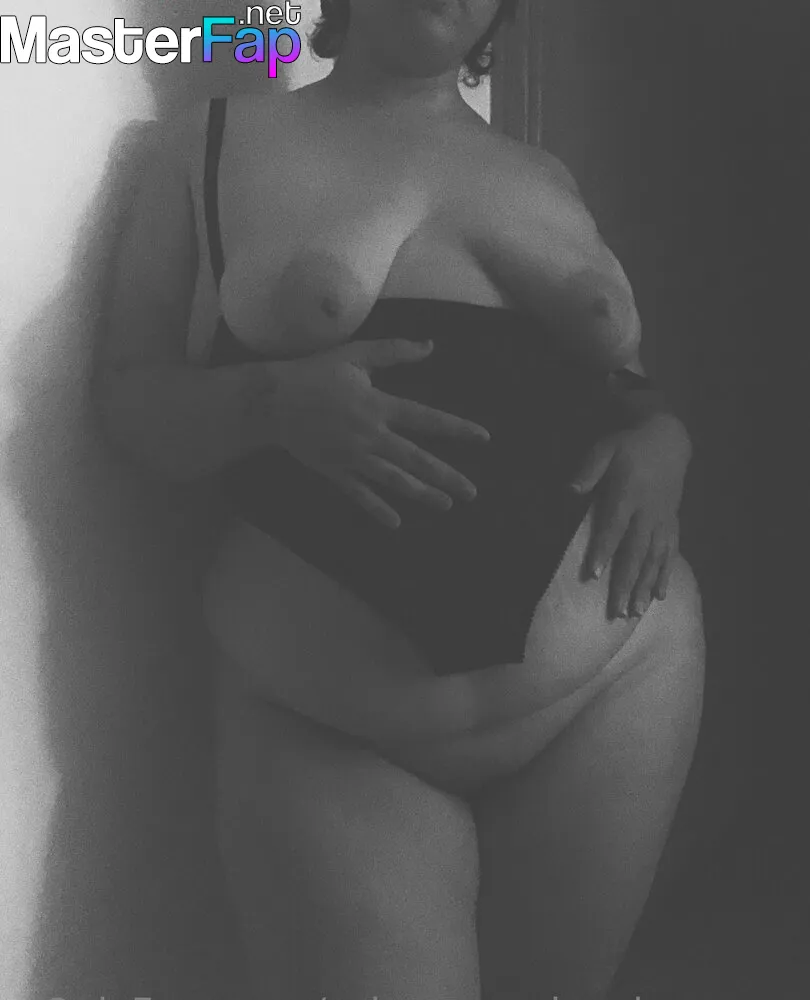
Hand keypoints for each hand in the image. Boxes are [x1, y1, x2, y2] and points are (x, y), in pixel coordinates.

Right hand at [270, 338, 489, 527]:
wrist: (273, 401)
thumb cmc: (316, 374)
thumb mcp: (355, 355)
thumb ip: (394, 352)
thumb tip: (430, 346)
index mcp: (379, 406)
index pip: (427, 419)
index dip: (457, 429)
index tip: (483, 438)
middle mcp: (371, 435)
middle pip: (417, 460)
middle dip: (447, 476)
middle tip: (472, 492)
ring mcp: (353, 457)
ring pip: (394, 481)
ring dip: (421, 494)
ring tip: (446, 505)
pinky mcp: (335, 471)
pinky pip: (360, 494)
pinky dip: (378, 509)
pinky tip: (396, 522)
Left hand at [570, 413, 691, 618]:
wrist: (669, 441)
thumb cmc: (630, 447)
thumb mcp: (606, 448)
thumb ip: (589, 468)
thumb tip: (571, 489)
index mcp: (629, 494)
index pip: (614, 527)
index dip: (603, 550)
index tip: (593, 574)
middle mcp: (648, 513)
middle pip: (635, 552)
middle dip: (626, 582)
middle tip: (617, 610)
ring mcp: (663, 521)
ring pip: (654, 559)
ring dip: (645, 587)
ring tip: (636, 612)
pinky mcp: (673, 525)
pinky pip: (671, 553)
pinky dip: (665, 575)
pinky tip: (659, 596)